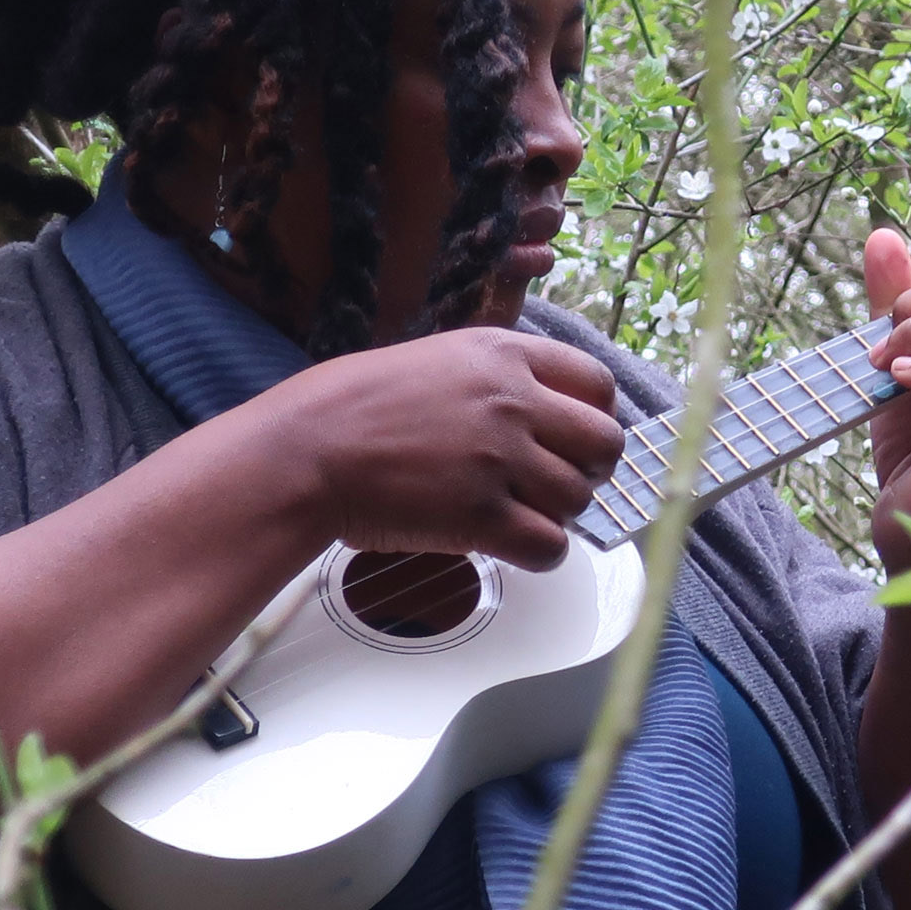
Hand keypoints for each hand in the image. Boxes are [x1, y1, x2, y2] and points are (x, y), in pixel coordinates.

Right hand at [269, 328, 624, 570]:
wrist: (306, 451)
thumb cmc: (354, 407)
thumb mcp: (436, 360)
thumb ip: (496, 378)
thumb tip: (543, 411)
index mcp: (502, 355)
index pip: (596, 383)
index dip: (594, 418)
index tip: (574, 439)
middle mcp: (512, 402)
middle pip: (604, 444)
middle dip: (588, 470)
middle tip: (556, 484)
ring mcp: (500, 460)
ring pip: (578, 499)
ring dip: (556, 513)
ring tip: (516, 513)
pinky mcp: (482, 516)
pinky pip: (551, 546)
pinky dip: (540, 554)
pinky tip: (511, 546)